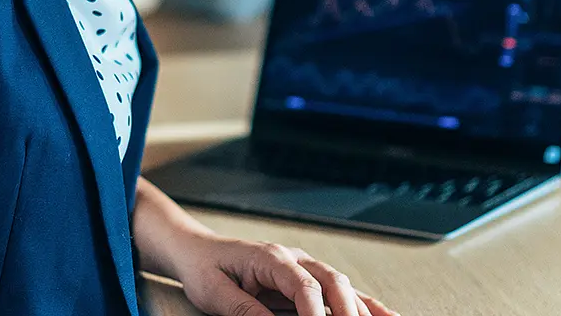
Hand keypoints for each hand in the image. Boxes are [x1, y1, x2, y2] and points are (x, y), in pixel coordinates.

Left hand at [167, 231, 398, 315]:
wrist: (197, 251)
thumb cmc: (205, 268)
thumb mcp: (215, 293)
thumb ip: (244, 311)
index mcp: (270, 257)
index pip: (303, 285)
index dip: (316, 313)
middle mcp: (293, 258)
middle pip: (332, 282)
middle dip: (348, 312)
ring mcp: (303, 266)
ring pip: (342, 286)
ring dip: (361, 309)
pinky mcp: (307, 279)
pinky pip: (340, 292)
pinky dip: (362, 305)